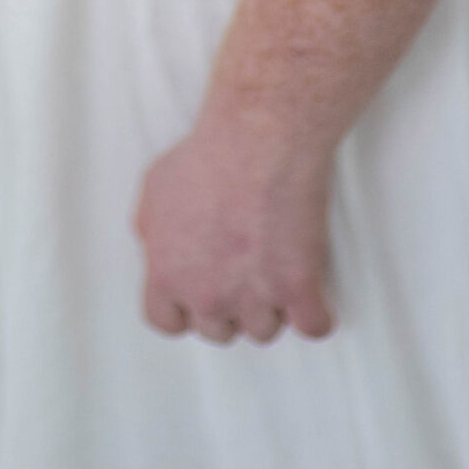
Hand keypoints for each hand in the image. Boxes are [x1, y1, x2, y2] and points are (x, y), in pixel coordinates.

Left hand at [132, 103, 334, 344]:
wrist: (259, 137)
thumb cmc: (208, 153)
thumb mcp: (156, 187)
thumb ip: (151, 229)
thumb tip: (155, 249)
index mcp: (168, 273)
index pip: (166, 322)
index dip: (186, 311)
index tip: (202, 296)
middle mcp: (207, 295)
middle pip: (219, 330)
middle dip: (231, 306)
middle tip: (245, 271)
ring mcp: (253, 296)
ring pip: (265, 330)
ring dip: (273, 306)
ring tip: (277, 264)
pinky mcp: (298, 288)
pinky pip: (313, 327)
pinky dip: (317, 313)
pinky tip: (313, 293)